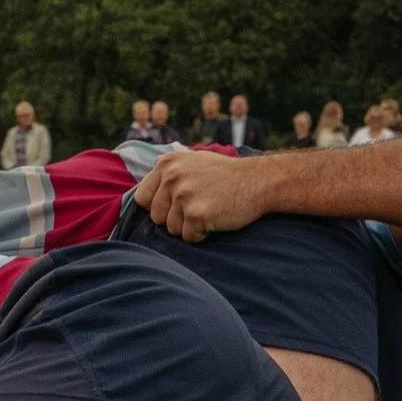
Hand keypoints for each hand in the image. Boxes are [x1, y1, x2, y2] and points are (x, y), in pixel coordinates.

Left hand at [132, 150, 268, 241]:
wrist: (261, 180)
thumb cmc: (225, 175)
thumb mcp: (192, 163)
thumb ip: (166, 174)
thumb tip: (140, 197)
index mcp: (167, 164)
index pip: (142, 199)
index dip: (159, 207)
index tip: (178, 204)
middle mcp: (172, 177)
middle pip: (156, 217)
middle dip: (176, 218)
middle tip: (201, 205)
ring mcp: (184, 195)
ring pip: (171, 229)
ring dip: (189, 226)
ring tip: (210, 209)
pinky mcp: (196, 214)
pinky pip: (188, 237)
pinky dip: (202, 234)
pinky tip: (217, 217)